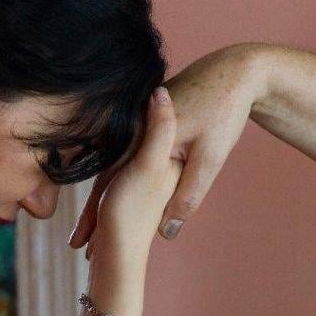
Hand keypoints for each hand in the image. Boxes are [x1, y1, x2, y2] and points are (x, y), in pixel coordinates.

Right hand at [70, 43, 266, 249]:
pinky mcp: (150, 115)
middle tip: (80, 242)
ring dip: (107, 191)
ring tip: (98, 223)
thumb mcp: (208, 159)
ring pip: (117, 162)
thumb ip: (188, 195)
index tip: (80, 244)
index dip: (92, 216)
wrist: (236, 71)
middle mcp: (133, 125)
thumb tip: (169, 233)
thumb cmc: (223, 115)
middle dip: (94, 209)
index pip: (106, 184)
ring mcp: (140, 117)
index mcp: (140, 136)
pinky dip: (125, 170)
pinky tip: (122, 185)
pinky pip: (131, 149)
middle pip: (106, 174)